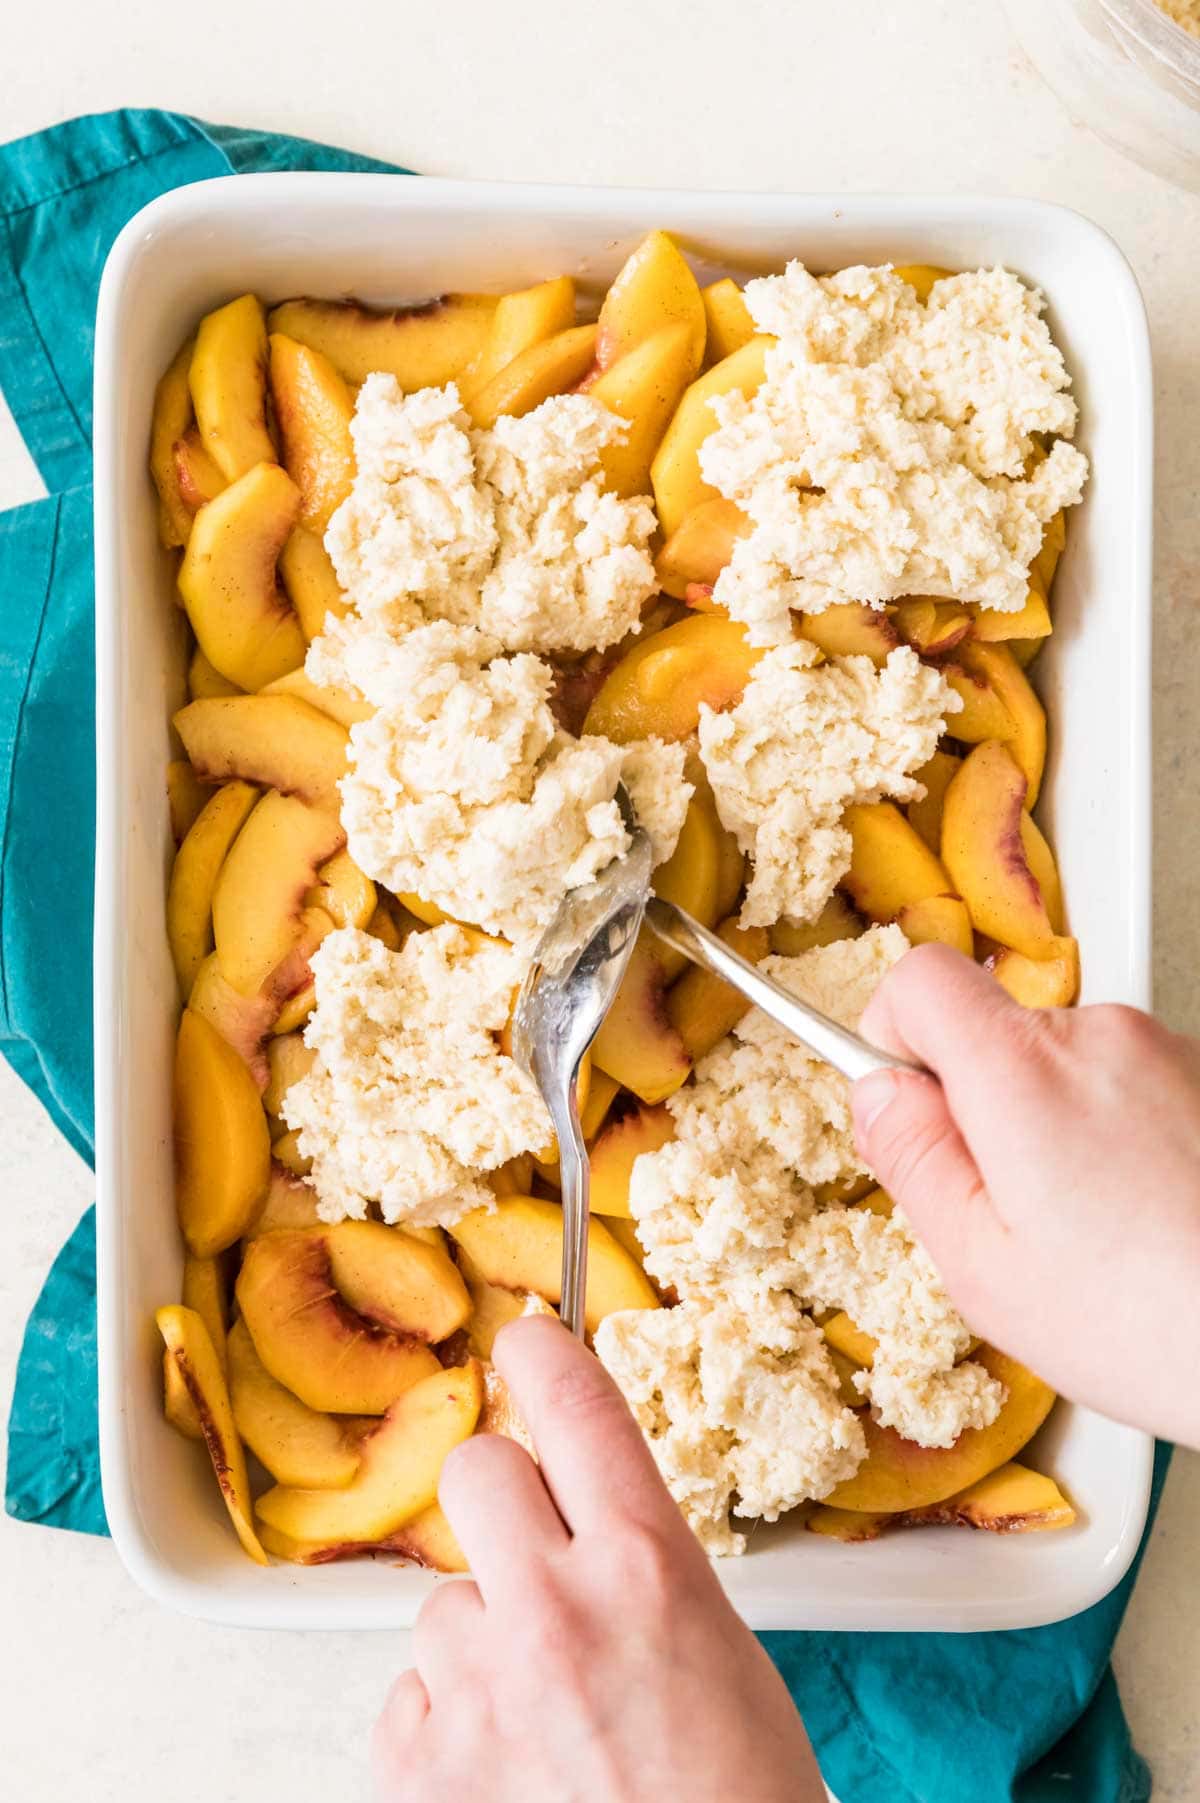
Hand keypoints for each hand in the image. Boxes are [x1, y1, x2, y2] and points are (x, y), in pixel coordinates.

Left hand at [372, 1315, 822, 1802]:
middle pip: (475, 1472)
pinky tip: (508, 1775)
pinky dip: (451, 1726)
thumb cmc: (739, 1802)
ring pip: (445, 1603)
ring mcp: (478, 1689)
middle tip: (534, 1561)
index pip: (574, 1404)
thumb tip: (574, 1511)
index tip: (523, 1336)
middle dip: (502, 1504)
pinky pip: (412, 1696)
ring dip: (484, 1643)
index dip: (541, 1353)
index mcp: (649, 1568)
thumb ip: (636, 1564)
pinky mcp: (417, 1766)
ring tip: (547, 1724)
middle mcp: (554, 1608)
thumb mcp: (717, 1652)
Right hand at [853, 943, 1199, 1446]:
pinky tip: (1142, 1222)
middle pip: (992, 1031)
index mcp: (1022, 1070)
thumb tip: (876, 1095)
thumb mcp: (983, 1267)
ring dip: (1053, 1129)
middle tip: (1005, 1212)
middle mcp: (1100, 1036)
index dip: (890, 1037)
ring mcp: (1167, 1052)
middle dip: (978, 1109)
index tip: (903, 1106)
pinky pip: (1126, 1088)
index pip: (920, 979)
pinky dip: (1117, 1140)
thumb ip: (912, 1160)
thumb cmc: (1157, 1326)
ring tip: (1091, 1233)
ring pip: (1061, 1066)